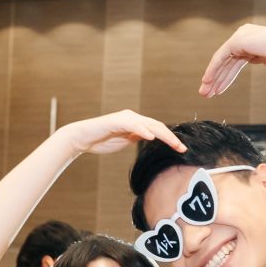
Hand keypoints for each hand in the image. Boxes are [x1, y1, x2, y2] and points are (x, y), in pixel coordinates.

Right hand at [57, 110, 185, 156]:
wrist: (83, 138)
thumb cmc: (102, 140)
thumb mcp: (124, 140)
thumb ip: (136, 138)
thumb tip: (148, 139)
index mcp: (136, 123)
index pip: (157, 130)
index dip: (170, 139)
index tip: (181, 149)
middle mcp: (132, 118)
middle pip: (157, 126)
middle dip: (171, 137)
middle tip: (182, 147)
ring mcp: (125, 118)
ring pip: (148, 124)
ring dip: (162, 134)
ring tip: (173, 143)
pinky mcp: (116, 121)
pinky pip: (132, 125)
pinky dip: (143, 130)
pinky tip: (151, 136)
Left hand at [200, 24, 265, 96]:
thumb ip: (259, 58)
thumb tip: (255, 60)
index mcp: (250, 39)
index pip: (233, 61)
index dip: (225, 77)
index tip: (217, 90)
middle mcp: (243, 35)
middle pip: (226, 61)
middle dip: (216, 79)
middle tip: (206, 93)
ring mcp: (240, 36)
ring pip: (222, 61)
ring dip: (213, 78)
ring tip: (206, 93)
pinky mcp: (238, 40)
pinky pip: (221, 57)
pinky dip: (214, 70)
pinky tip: (208, 81)